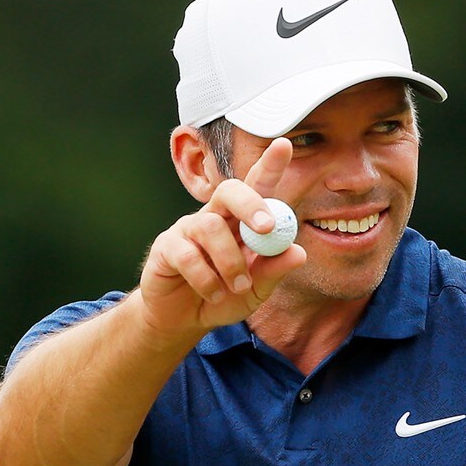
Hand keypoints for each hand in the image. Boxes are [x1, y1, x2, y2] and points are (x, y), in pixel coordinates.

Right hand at [136, 138, 306, 344]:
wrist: (183, 321)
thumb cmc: (223, 297)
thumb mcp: (256, 289)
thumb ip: (273, 271)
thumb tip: (298, 252)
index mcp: (241, 221)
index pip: (257, 187)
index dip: (270, 165)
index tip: (284, 144)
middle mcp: (214, 216)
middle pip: (229, 190)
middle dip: (250, 204)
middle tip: (266, 228)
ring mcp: (188, 229)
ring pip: (211, 227)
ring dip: (230, 261)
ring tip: (238, 286)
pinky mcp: (167, 247)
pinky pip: (188, 255)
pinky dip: (206, 279)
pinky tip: (213, 293)